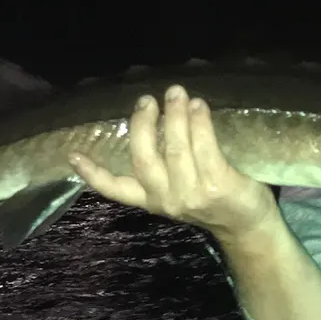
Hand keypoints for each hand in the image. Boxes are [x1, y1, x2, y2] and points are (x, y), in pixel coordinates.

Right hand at [69, 84, 279, 241]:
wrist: (248, 226)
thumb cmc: (213, 199)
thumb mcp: (179, 190)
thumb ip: (163, 166)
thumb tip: (154, 118)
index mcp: (151, 201)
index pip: (115, 190)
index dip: (92, 173)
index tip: (72, 155)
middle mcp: (166, 199)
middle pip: (144, 158)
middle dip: (143, 124)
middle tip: (147, 99)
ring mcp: (191, 194)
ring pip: (175, 148)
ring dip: (175, 115)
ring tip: (177, 93)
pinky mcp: (217, 185)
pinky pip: (204, 147)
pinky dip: (199, 123)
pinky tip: (198, 106)